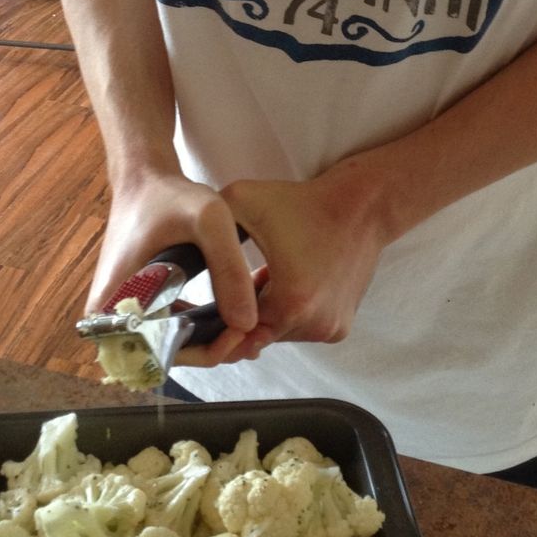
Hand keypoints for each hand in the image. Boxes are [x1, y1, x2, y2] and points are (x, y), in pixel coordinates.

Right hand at [85, 171, 258, 339]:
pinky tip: (233, 314)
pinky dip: (202, 328)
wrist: (144, 181)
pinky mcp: (136, 308)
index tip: (243, 330)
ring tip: (249, 319)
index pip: (164, 353)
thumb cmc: (171, 197)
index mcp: (115, 303)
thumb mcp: (210, 221)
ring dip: (211, 339)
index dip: (208, 350)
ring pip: (172, 346)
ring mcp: (122, 315)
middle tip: (254, 329)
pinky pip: (169, 332)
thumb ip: (230, 267)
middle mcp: (109, 318)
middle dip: (214, 347)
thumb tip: (247, 324)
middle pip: (169, 355)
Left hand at [207, 161, 391, 360]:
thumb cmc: (302, 203)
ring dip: (265, 314)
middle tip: (227, 289)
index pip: (235, 329)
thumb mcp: (241, 201)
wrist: (363, 206)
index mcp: (289, 304)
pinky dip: (288, 313)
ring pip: (279, 334)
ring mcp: (329, 331)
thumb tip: (172, 256)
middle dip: (241, 314)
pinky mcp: (340, 328)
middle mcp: (313, 325)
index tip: (204, 300)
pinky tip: (286, 281)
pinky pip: (300, 329)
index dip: (216, 316)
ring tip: (264, 277)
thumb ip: (205, 229)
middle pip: (257, 335)